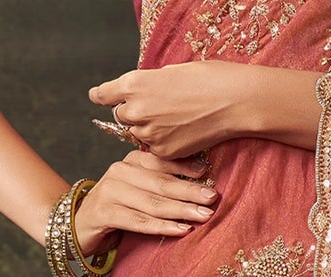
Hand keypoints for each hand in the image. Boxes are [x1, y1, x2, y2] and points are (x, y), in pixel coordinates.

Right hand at [76, 148, 218, 250]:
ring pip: (152, 202)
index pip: (161, 161)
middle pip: (160, 182)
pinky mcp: (104, 214)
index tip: (208, 173)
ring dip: (180, 209)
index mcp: (129, 162)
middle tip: (213, 198)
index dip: (185, 167)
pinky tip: (181, 230)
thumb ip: (159, 186)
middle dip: (189, 191)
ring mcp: (110, 192)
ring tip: (204, 216)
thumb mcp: (137, 193)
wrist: (76, 227)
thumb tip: (199, 185)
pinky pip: (138, 221)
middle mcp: (119, 172)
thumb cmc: (116, 211)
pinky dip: (161, 226)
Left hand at [89, 63, 258, 161]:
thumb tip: (142, 93)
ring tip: (173, 119)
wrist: (232, 101)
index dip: (101, 95)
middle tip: (154, 108)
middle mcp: (136, 109)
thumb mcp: (169, 72)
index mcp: (134, 83)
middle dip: (133, 112)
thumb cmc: (206, 79)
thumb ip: (149, 84)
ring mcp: (149, 133)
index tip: (97, 97)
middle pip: (122, 116)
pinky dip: (163, 142)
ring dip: (148, 128)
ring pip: (138, 133)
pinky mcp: (164, 151)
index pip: (104, 94)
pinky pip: (155, 148)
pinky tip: (181, 131)